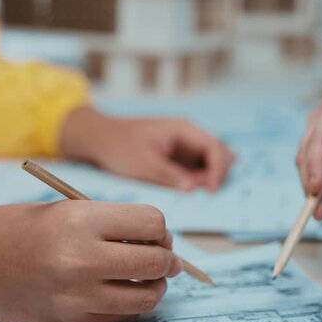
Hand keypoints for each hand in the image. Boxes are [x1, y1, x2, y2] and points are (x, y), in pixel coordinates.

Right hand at [0, 202, 182, 321]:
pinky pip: (119, 318)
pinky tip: (118, 292)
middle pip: (154, 263)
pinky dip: (128, 305)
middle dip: (167, 258)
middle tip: (163, 256)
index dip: (159, 228)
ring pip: (145, 298)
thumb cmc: (14, 227)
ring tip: (146, 277)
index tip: (155, 233)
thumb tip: (158, 243)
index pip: (151, 224)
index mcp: (78, 220)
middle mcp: (79, 260)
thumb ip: (110, 225)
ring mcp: (73, 297)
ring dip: (153, 286)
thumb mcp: (64, 209)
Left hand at [60, 107, 233, 191]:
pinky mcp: (179, 159)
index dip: (218, 170)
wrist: (100, 140)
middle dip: (216, 174)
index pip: (215, 147)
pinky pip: (198, 170)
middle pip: (221, 154)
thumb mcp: (143, 164)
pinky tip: (183, 189)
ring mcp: (185, 147)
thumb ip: (169, 175)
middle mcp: (189, 136)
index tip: (211, 190)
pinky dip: (198, 181)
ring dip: (208, 178)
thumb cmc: (120, 146)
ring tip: (186, 189)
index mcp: (183, 129)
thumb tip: (192, 189)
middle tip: (199, 191)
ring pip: (212, 163)